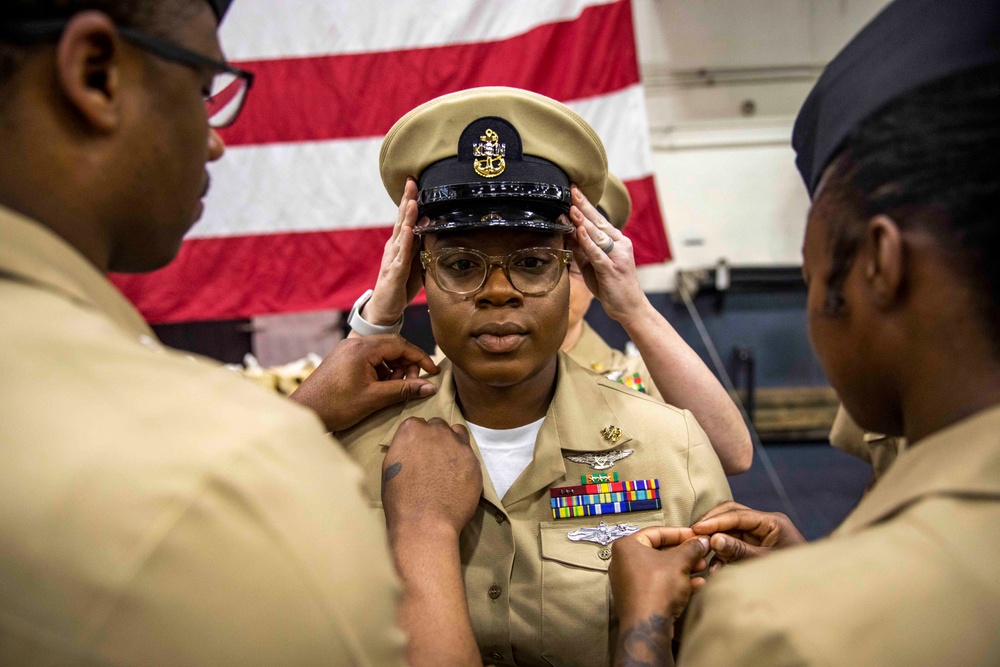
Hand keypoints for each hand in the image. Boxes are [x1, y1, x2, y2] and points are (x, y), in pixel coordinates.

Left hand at [289, 335, 437, 431]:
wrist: (304, 412)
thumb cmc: (335, 406)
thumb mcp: (374, 398)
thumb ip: (404, 390)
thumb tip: (429, 387)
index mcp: (363, 348)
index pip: (401, 345)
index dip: (420, 359)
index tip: (433, 373)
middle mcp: (355, 343)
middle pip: (392, 346)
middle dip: (407, 364)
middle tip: (412, 384)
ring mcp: (347, 350)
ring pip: (381, 353)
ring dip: (394, 368)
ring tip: (394, 388)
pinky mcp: (343, 359)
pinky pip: (369, 358)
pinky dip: (381, 370)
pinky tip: (381, 387)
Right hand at [354, 177, 425, 328]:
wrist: (385, 308)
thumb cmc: (401, 285)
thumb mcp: (415, 263)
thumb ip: (421, 246)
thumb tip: (434, 229)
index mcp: (399, 244)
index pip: (406, 218)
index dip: (410, 200)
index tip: (415, 182)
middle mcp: (394, 247)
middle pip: (402, 220)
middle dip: (407, 200)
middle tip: (412, 181)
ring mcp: (393, 258)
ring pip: (401, 234)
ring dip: (407, 217)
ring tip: (412, 200)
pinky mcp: (394, 273)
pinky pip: (402, 255)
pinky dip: (405, 242)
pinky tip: (409, 231)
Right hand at [380, 417, 482, 538]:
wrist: (425, 522)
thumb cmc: (400, 500)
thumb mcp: (391, 467)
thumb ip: (404, 448)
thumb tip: (411, 447)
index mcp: (411, 430)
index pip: (416, 425)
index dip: (417, 440)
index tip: (417, 452)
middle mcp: (436, 431)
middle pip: (438, 426)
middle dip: (435, 438)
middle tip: (433, 459)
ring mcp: (457, 444)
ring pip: (457, 433)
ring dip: (452, 443)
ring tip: (448, 464)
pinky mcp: (474, 459)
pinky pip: (469, 453)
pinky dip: (464, 462)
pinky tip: (459, 478)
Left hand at [568, 184, 646, 321]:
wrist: (630, 307)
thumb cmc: (611, 286)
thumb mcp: (592, 265)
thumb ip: (582, 249)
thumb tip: (567, 231)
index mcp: (616, 241)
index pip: (598, 220)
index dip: (586, 205)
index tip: (574, 190)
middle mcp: (620, 244)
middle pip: (599, 222)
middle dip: (584, 205)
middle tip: (572, 189)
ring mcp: (617, 256)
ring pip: (598, 235)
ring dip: (583, 220)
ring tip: (572, 207)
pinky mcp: (612, 269)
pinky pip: (597, 253)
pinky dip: (588, 242)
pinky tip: (580, 231)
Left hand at [610, 528, 709, 666]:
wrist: (647, 626)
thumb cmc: (657, 587)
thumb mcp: (679, 562)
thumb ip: (692, 547)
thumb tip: (703, 540)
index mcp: (627, 546)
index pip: (656, 532)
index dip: (680, 533)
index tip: (697, 536)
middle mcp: (623, 562)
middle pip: (659, 551)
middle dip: (684, 553)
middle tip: (702, 553)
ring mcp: (629, 582)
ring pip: (661, 569)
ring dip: (684, 568)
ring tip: (703, 567)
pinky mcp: (637, 598)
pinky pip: (658, 584)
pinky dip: (676, 583)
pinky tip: (697, 584)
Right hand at [691, 501, 805, 571]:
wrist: (811, 590)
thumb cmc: (793, 575)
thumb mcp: (763, 562)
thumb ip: (738, 550)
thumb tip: (713, 539)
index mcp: (772, 522)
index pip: (737, 514)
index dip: (715, 521)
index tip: (696, 529)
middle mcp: (764, 523)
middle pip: (731, 514)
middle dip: (712, 525)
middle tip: (693, 535)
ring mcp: (759, 533)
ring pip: (729, 529)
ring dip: (716, 542)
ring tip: (703, 556)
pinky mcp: (754, 545)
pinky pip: (733, 543)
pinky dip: (723, 554)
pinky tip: (715, 568)